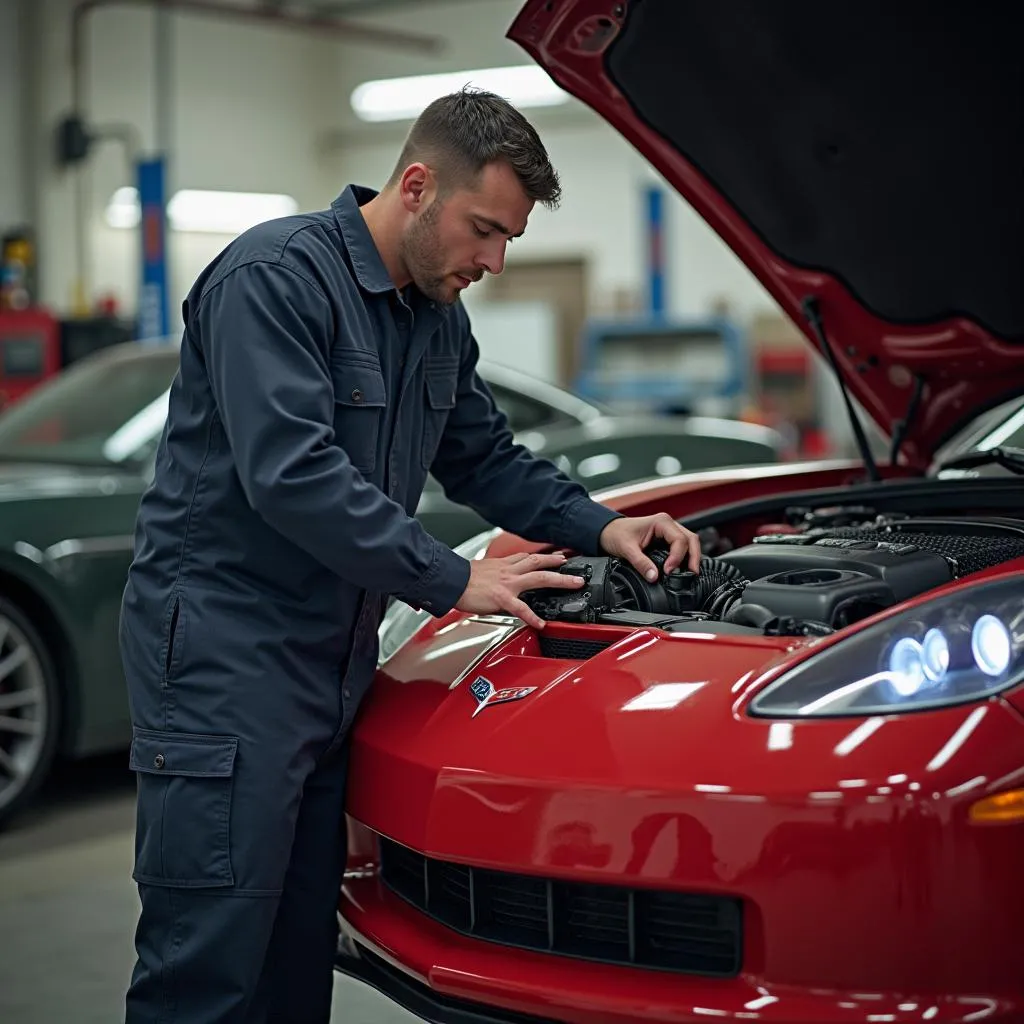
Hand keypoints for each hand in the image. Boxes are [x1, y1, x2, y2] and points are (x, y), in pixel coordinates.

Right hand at [455, 551, 584, 629]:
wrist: (450, 581)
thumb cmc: (462, 578)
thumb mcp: (483, 569)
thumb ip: (496, 573)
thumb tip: (501, 579)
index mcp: (504, 565)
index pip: (529, 558)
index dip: (545, 557)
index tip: (558, 556)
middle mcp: (509, 571)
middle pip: (539, 563)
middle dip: (559, 563)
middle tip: (574, 568)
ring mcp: (508, 583)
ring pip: (539, 578)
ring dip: (558, 580)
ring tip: (573, 584)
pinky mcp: (502, 597)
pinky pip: (521, 608)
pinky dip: (532, 617)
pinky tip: (541, 624)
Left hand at [599, 513, 700, 580]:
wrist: (607, 531)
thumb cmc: (616, 533)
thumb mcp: (626, 549)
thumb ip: (640, 563)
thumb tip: (654, 577)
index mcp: (661, 522)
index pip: (679, 540)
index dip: (677, 557)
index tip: (669, 571)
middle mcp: (668, 524)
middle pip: (691, 539)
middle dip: (694, 557)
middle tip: (691, 574)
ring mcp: (669, 531)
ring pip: (689, 543)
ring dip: (692, 557)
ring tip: (689, 573)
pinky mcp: (666, 539)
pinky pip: (682, 547)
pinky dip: (685, 557)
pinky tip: (683, 568)